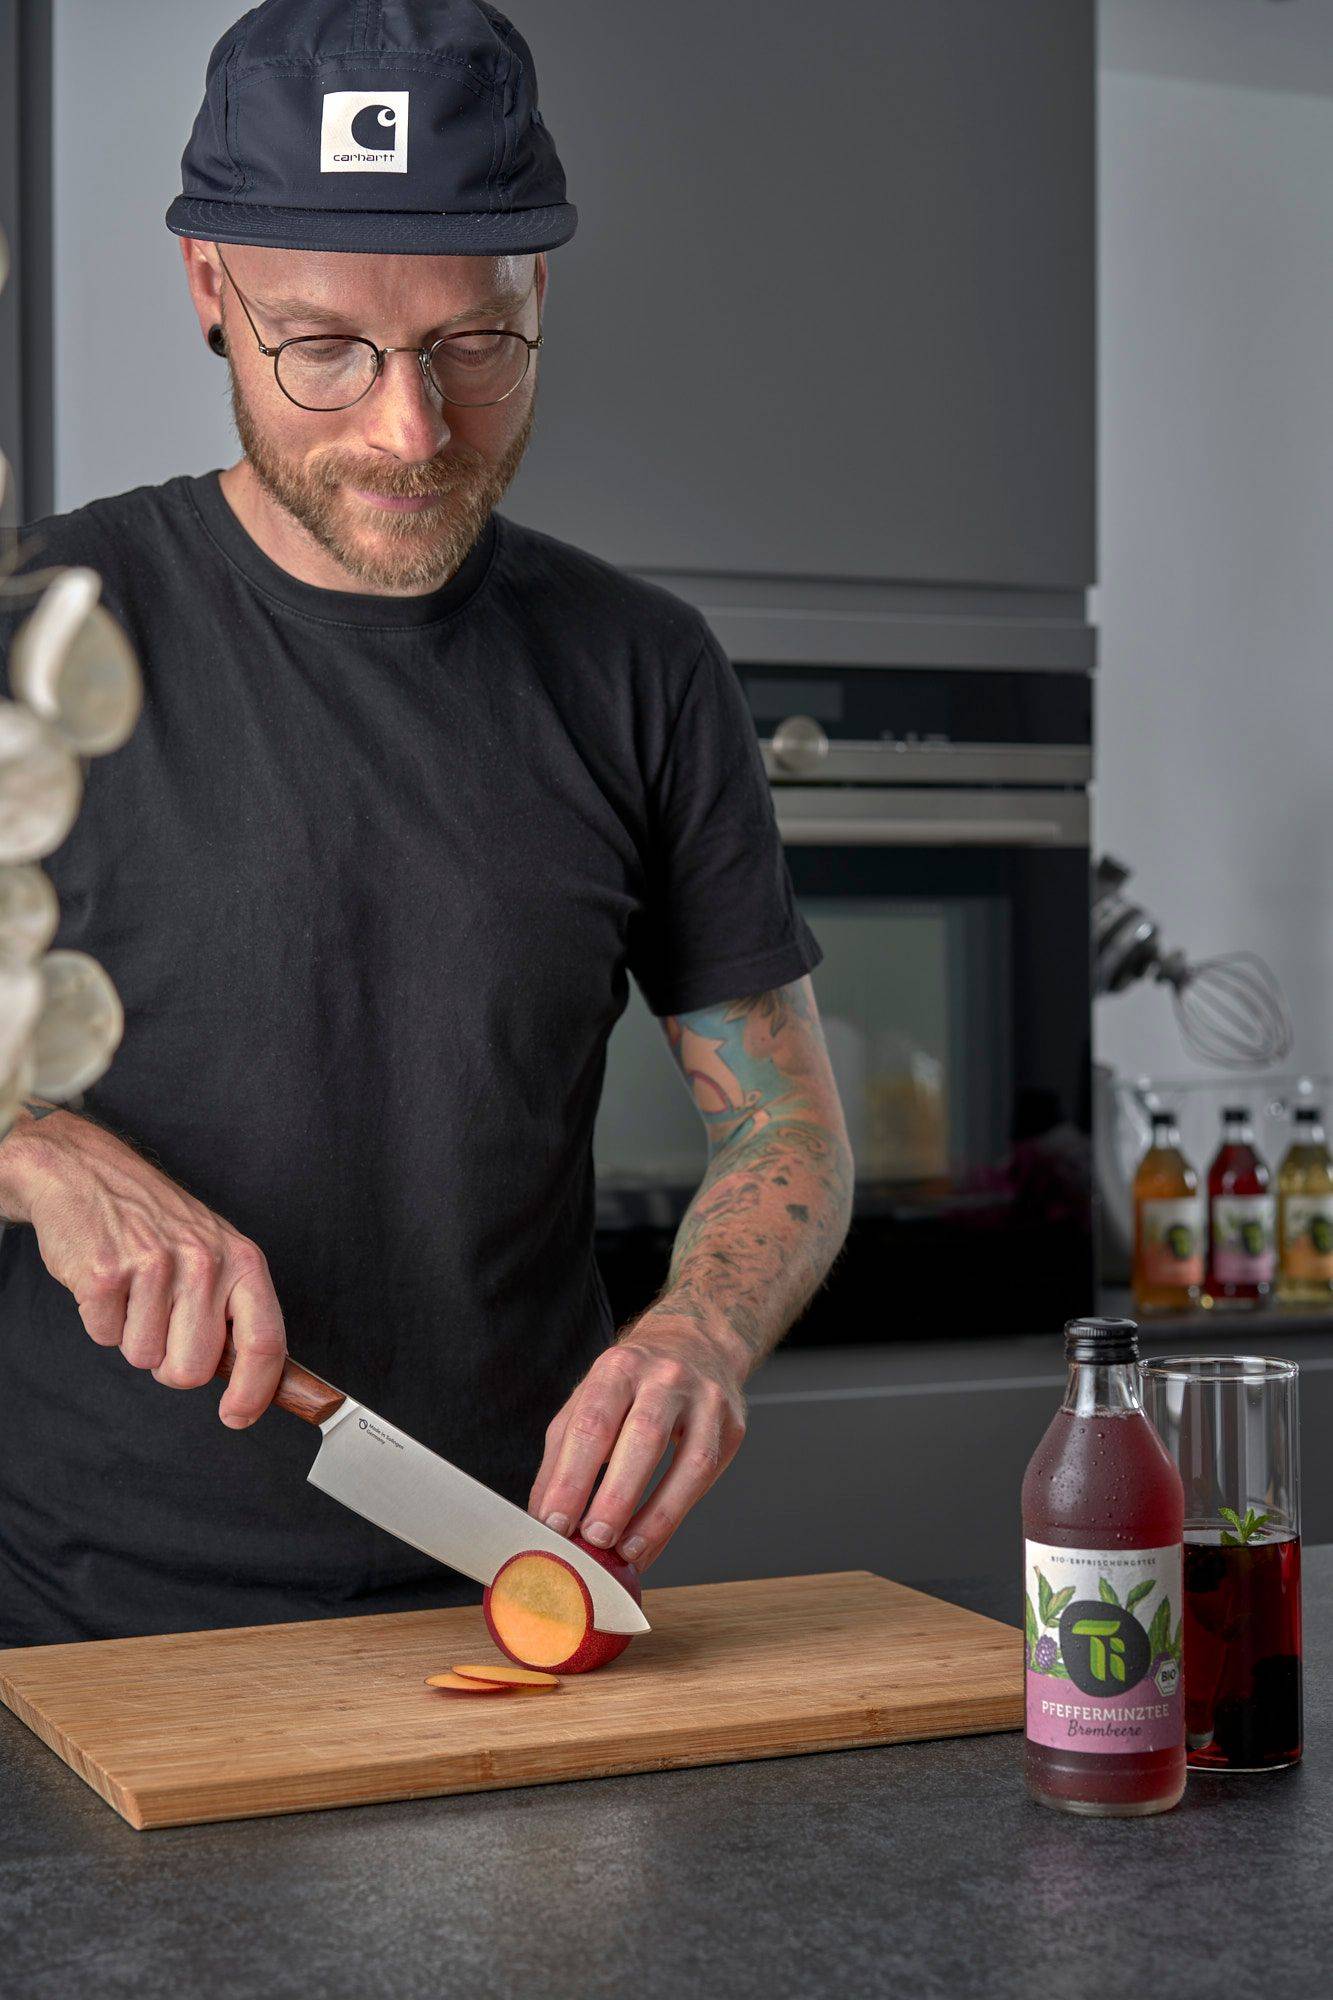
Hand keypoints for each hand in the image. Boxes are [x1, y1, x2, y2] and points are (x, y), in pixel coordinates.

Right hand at [8, 1113, 285, 1426]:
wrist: (87, 1173)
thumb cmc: (156, 1222)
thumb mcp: (214, 1252)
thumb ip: (233, 1310)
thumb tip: (253, 1381)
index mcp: (241, 1261)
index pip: (264, 1341)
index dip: (255, 1391)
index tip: (238, 1415)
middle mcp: (204, 1262)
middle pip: (194, 1369)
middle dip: (172, 1365)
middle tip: (162, 1325)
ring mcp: (154, 1266)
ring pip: (144, 1359)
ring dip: (132, 1336)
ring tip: (133, 1290)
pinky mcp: (104, 1274)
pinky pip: (104, 1337)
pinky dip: (101, 1321)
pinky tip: (107, 1282)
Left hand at [527, 1309, 746, 1568]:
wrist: (695, 1344)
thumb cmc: (632, 1382)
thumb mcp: (588, 1400)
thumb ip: (563, 1457)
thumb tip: (545, 1518)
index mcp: (619, 1368)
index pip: (592, 1424)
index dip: (572, 1478)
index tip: (555, 1522)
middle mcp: (665, 1377)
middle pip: (643, 1437)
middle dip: (616, 1496)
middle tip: (593, 1540)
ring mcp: (706, 1400)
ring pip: (688, 1462)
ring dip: (655, 1516)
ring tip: (627, 1552)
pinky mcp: (732, 1427)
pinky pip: (705, 1478)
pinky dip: (675, 1517)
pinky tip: (651, 1543)